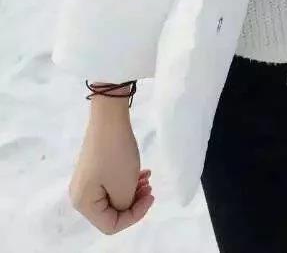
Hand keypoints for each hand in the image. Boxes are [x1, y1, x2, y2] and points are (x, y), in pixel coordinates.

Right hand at [69, 97, 154, 233]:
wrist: (109, 117)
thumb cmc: (116, 153)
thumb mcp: (124, 186)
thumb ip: (124, 206)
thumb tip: (123, 207)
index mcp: (84, 203)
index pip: (110, 225)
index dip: (134, 216)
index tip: (150, 197)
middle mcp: (80, 195)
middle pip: (111, 212)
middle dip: (134, 202)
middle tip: (150, 188)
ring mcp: (87, 180)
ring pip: (114, 196)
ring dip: (133, 191)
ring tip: (147, 179)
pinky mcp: (94, 168)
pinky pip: (111, 183)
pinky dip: (127, 180)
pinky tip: (142, 171)